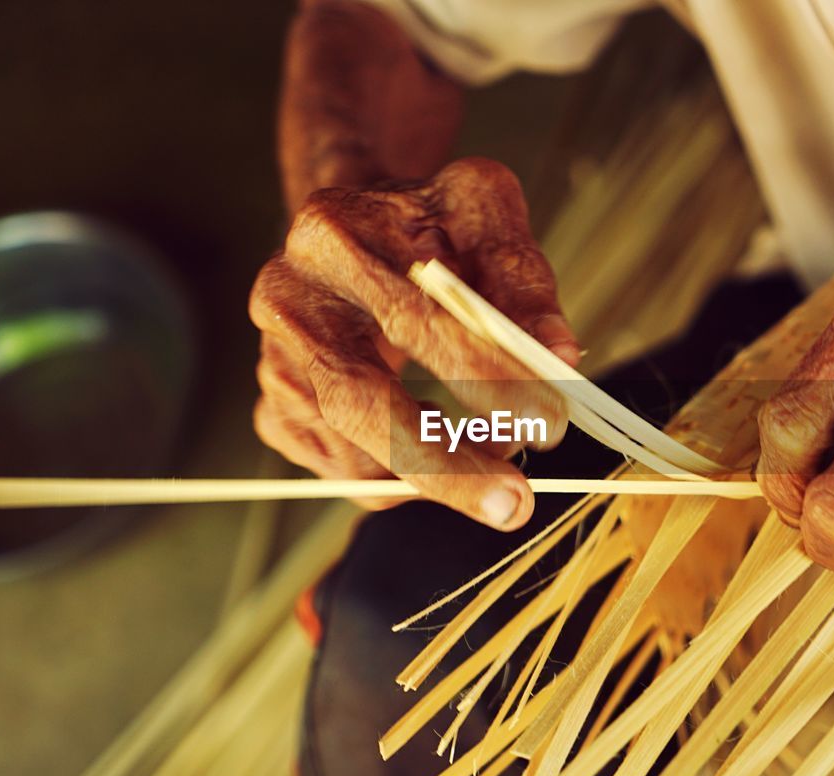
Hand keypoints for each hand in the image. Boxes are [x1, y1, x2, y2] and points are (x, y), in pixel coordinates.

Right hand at [249, 158, 578, 528]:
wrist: (354, 228)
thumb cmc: (429, 223)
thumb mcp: (482, 214)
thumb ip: (522, 281)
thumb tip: (561, 359)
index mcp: (336, 236)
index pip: (416, 322)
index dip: (488, 379)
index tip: (552, 424)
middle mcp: (287, 300)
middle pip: (358, 404)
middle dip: (444, 468)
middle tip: (516, 503)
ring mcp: (272, 362)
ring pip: (353, 458)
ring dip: (438, 474)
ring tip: (497, 450)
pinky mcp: (275, 411)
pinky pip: (347, 473)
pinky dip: (405, 476)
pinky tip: (441, 439)